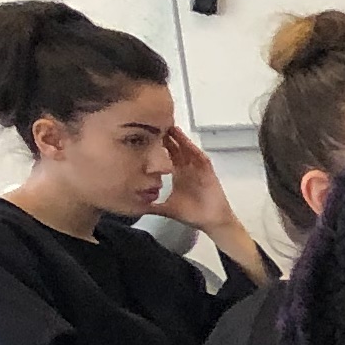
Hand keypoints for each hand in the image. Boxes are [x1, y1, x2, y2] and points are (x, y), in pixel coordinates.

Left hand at [154, 125, 263, 274]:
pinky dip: (193, 150)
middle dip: (166, 136)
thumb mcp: (166, 208)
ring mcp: (198, 169)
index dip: (157, 145)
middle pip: (176, 148)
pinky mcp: (207, 172)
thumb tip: (133, 207)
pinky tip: (187, 142)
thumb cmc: (192, 214)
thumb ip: (150, 206)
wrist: (211, 221)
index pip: (166, 155)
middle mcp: (187, 169)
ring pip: (187, 149)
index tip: (144, 136)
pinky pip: (200, 158)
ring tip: (170, 126)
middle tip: (155, 123)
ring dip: (180, 139)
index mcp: (178, 174)